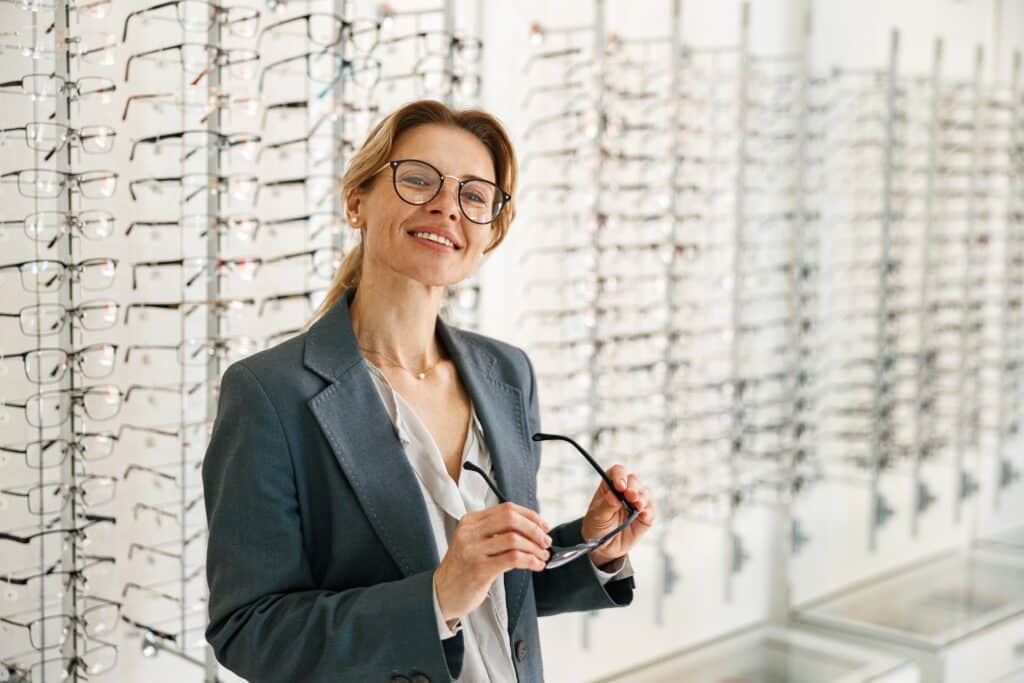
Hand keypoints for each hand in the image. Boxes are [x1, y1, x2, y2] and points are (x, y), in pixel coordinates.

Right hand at [433, 502, 552, 623]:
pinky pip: (513, 559)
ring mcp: (473, 550)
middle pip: (511, 519)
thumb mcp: (474, 542)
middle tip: (546, 541)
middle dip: (534, 530)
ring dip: (534, 548)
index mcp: (470, 521)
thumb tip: (532, 529)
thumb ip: (495, 532)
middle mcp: (470, 532)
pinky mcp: (479, 569)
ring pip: (514, 539)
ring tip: (542, 556)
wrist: (442, 593)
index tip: (543, 526)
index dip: (530, 516)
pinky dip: (530, 560)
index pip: (506, 509)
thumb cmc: (463, 569)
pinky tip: (535, 565)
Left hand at [580, 465, 655, 566]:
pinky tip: (643, 515)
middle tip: (630, 496)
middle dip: (633, 487)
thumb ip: (606, 506)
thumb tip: (614, 496)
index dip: (620, 475)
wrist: (605, 548)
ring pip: (644, 493)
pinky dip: (649, 511)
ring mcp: (636, 503)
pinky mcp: (645, 516)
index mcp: (609, 487)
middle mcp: (625, 492)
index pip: (617, 472)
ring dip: (641, 498)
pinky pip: (651, 510)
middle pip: (633, 480)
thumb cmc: (597, 528)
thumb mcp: (596, 518)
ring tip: (637, 506)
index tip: (620, 486)